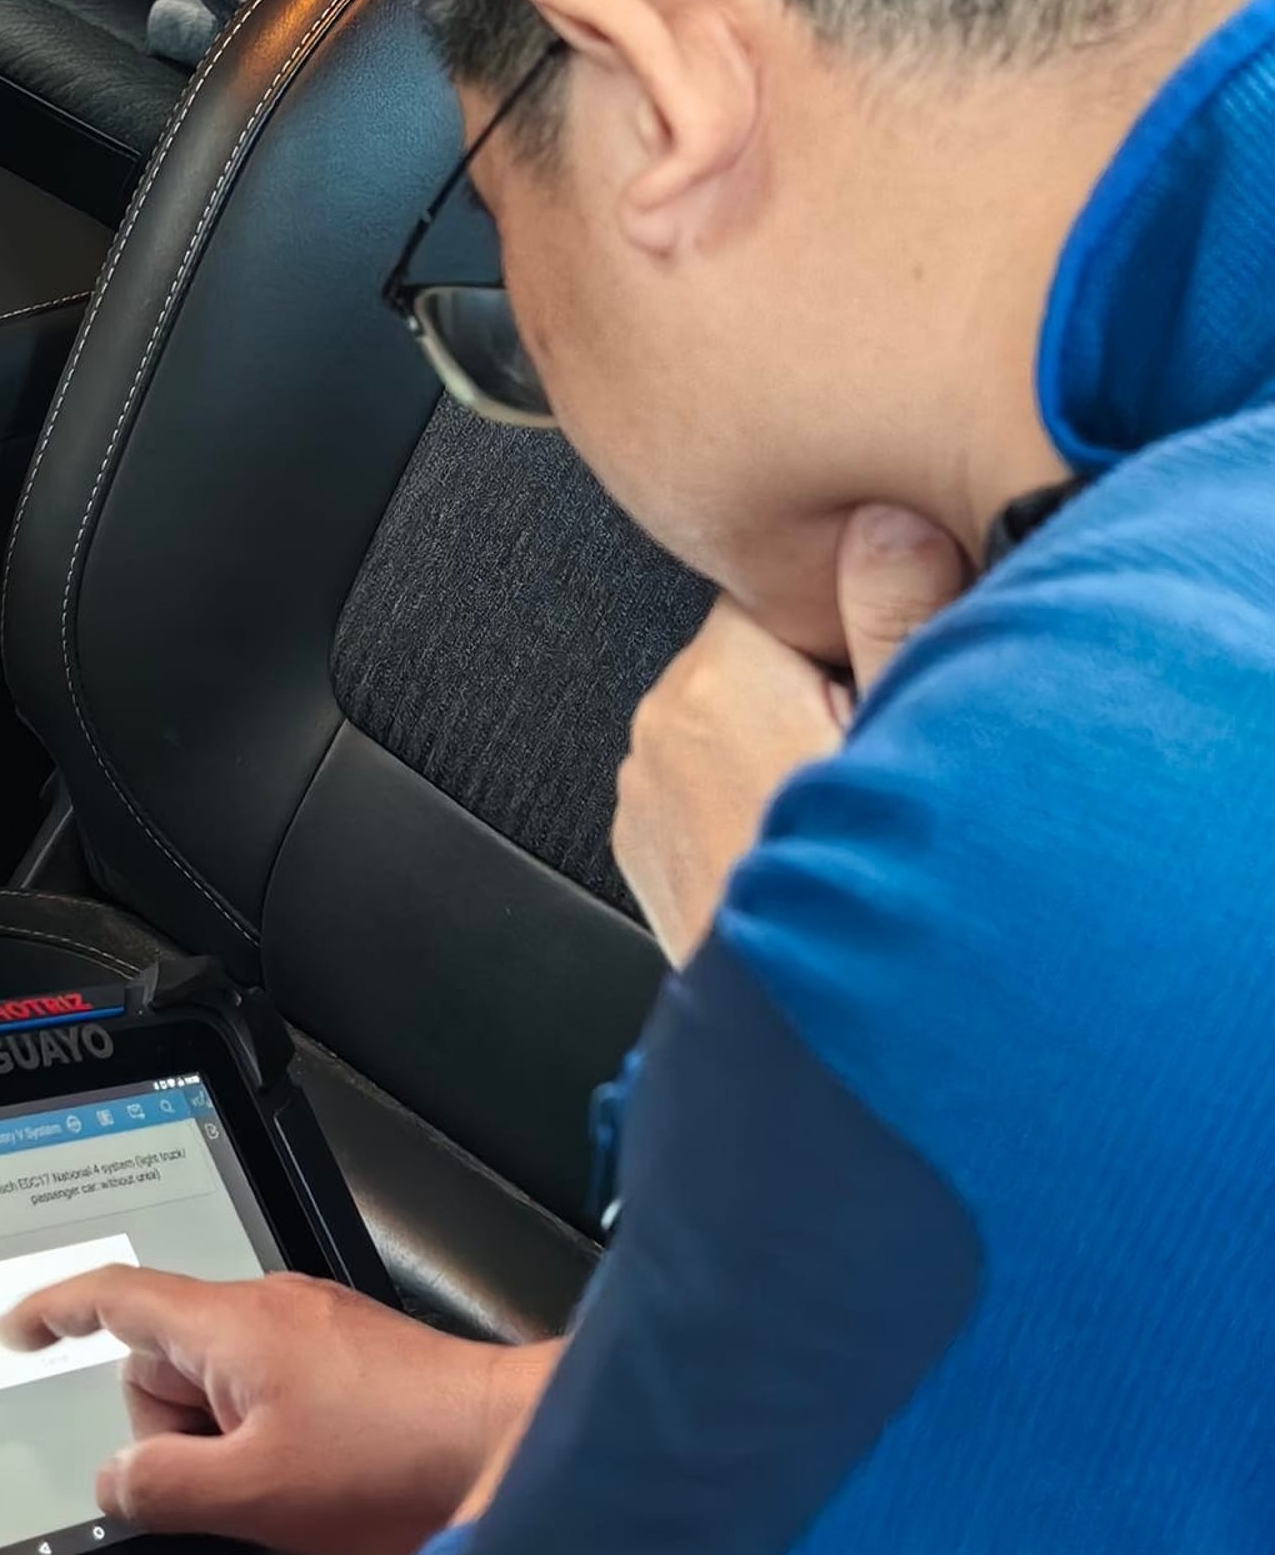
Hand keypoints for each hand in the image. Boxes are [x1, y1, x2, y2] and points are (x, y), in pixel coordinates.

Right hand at [0, 1267, 557, 1554]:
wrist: (509, 1446)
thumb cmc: (393, 1463)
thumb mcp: (252, 1495)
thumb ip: (160, 1487)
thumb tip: (116, 1480)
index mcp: (230, 1323)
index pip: (115, 1296)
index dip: (54, 1311)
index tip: (17, 1330)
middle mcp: (267, 1306)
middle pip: (163, 1362)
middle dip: (171, 1432)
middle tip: (234, 1486)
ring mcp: (311, 1327)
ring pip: (218, 1385)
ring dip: (225, 1443)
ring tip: (290, 1488)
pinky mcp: (347, 1355)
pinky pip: (268, 1391)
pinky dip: (266, 1437)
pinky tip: (316, 1479)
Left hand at [614, 503, 966, 965]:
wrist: (804, 1040)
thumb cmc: (870, 899)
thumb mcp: (915, 739)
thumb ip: (899, 612)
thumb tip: (887, 514)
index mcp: (728, 676)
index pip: (788, 582)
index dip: (853, 623)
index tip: (890, 678)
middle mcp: (665, 720)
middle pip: (758, 648)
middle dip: (816, 683)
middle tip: (875, 756)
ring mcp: (643, 783)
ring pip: (729, 714)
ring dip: (778, 741)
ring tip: (839, 810)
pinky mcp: (639, 835)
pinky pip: (700, 774)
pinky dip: (743, 792)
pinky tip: (797, 840)